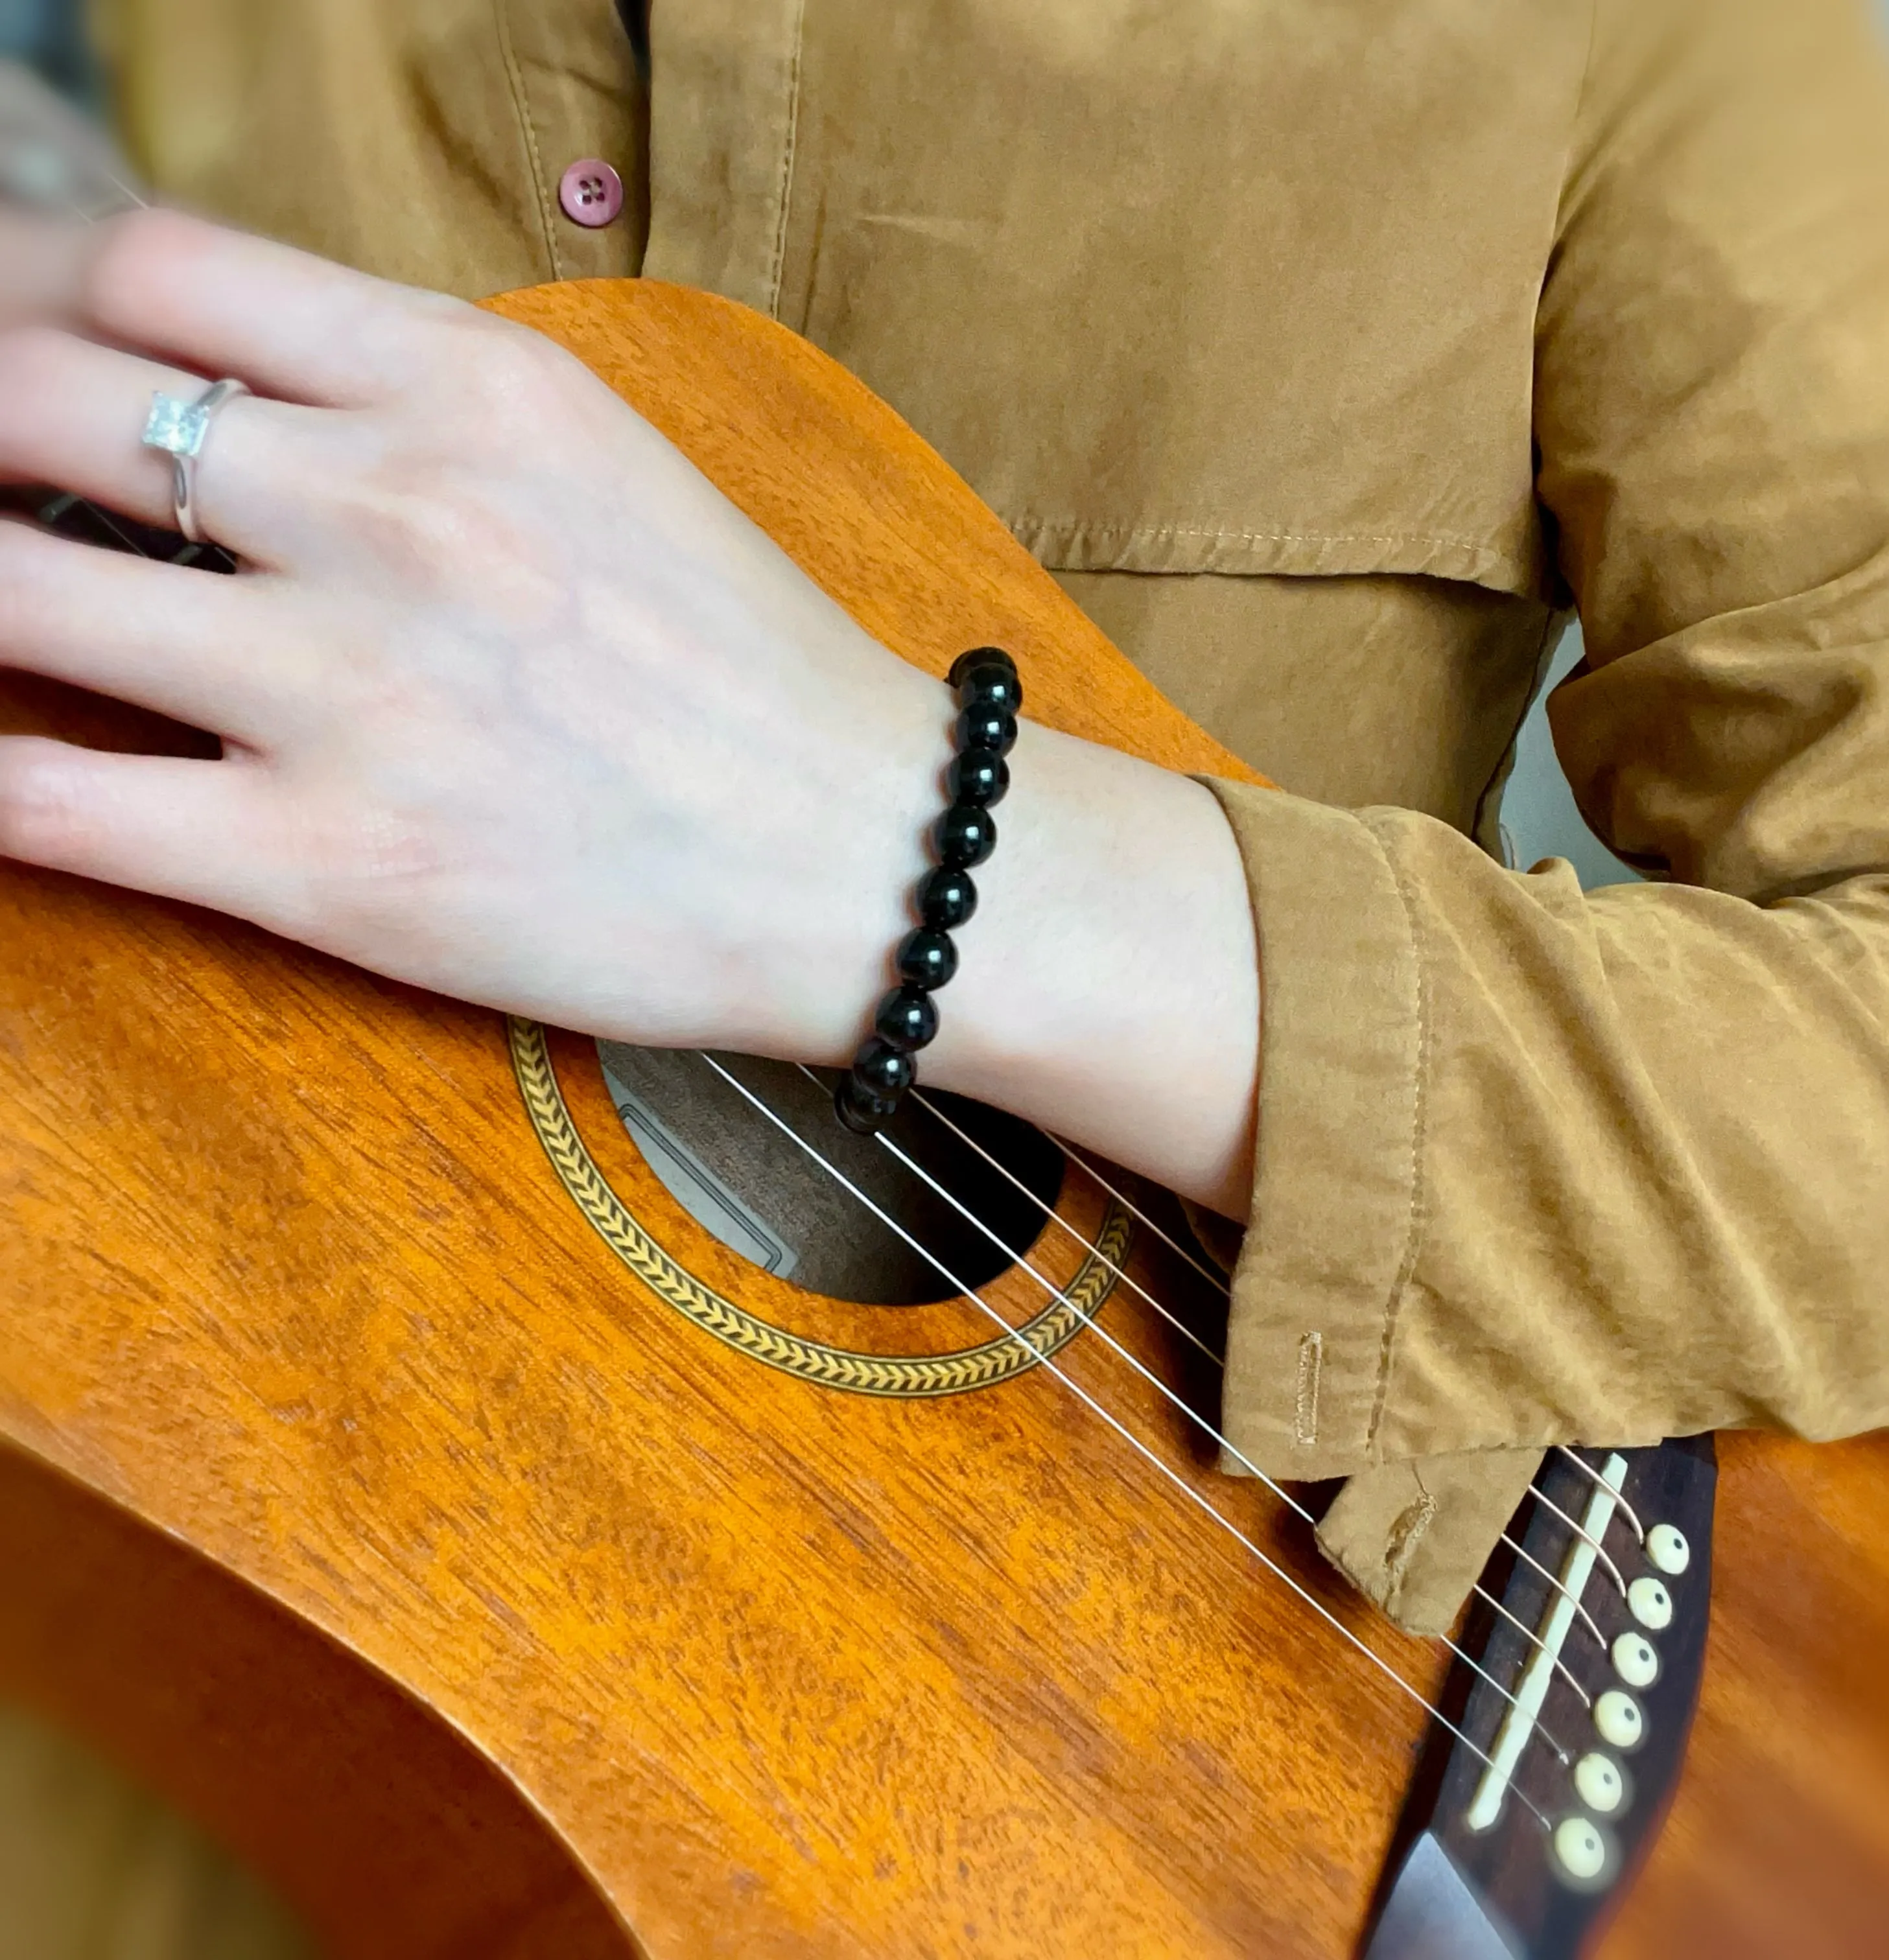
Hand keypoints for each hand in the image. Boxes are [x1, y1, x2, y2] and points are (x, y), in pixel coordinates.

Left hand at [0, 211, 1259, 1213]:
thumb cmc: (754, 674)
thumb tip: (234, 398)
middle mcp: (399, 510)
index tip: (26, 357)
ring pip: (5, 594)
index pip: (155, 268)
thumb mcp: (607, 464)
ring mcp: (358, 691)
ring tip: (3, 625)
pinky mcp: (334, 865)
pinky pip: (50, 801)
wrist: (876, 858)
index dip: (34, 299)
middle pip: (36, 399)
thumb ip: (422, 404)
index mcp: (476, 387)